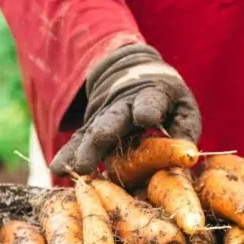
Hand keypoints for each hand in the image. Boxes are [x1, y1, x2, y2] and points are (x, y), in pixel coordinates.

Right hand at [50, 44, 200, 175]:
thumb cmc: (167, 101)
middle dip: (107, 130)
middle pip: (115, 117)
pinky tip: (57, 169)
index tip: (145, 117)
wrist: (134, 75)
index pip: (150, 99)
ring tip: (79, 166)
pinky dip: (68, 155)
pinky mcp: (91, 130)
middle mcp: (125, 105)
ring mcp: (105, 117)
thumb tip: (187, 155)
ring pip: (93, 132)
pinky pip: (78, 143)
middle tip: (100, 141)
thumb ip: (185, 129)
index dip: (148, 107)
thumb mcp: (183, 108)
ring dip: (85, 149)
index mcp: (152, 94)